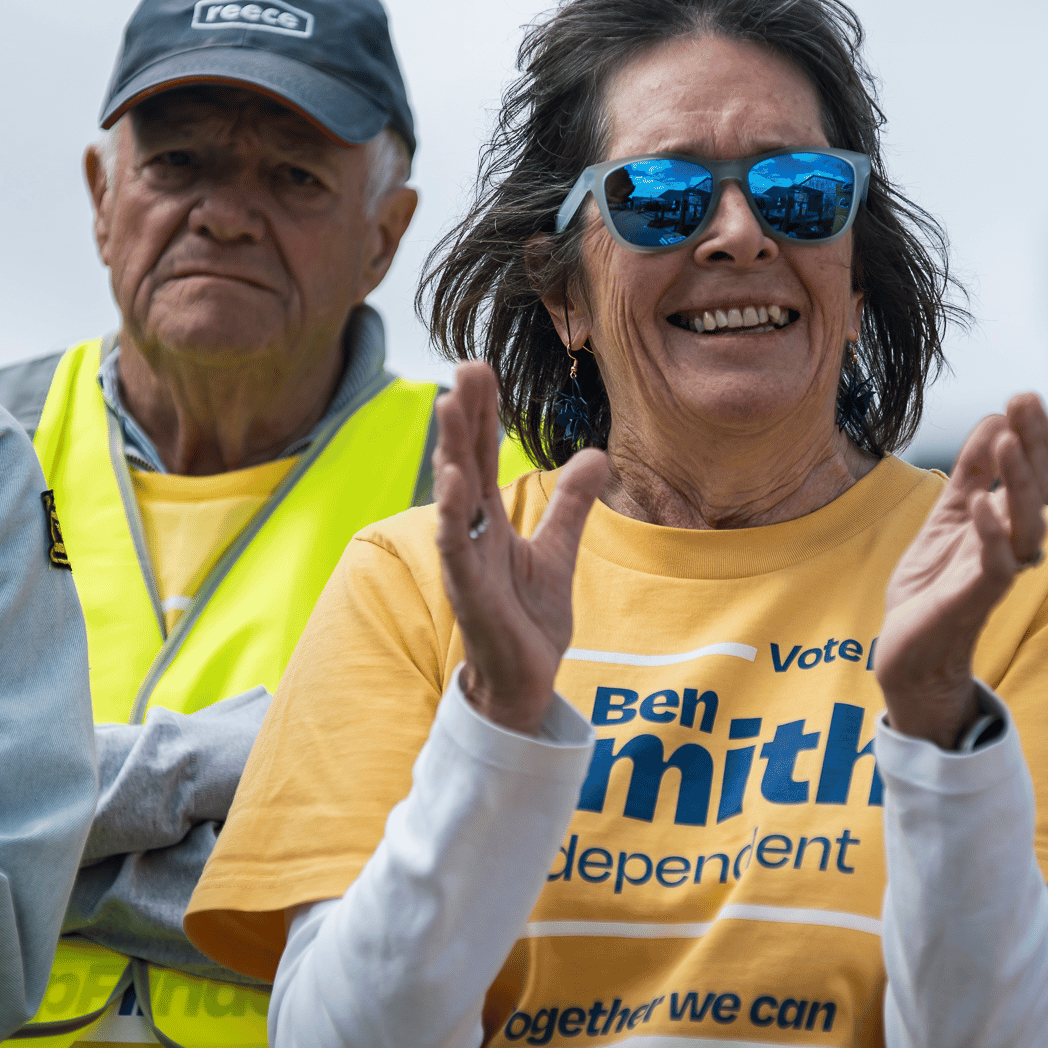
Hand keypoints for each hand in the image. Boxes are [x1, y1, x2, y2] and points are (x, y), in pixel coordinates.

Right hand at [435, 362, 607, 734]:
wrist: (524, 682)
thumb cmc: (528, 619)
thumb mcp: (559, 550)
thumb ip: (572, 503)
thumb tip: (597, 454)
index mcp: (491, 520)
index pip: (483, 455)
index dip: (482, 414)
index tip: (479, 367)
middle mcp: (472, 532)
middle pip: (466, 462)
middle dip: (464, 416)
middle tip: (466, 366)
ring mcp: (466, 560)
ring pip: (455, 496)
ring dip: (451, 450)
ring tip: (450, 405)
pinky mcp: (468, 591)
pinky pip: (458, 547)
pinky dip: (454, 514)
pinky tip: (454, 481)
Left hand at [875, 394, 1047, 747]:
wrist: (911, 650)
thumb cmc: (934, 584)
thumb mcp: (948, 515)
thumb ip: (971, 472)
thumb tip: (994, 419)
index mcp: (1005, 521)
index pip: (1033, 471)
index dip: (1032, 434)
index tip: (1024, 395)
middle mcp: (1011, 544)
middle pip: (1038, 489)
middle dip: (1033, 444)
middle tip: (1026, 400)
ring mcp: (996, 572)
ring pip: (1025, 524)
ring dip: (1018, 480)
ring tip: (1008, 439)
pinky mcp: (975, 599)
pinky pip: (995, 566)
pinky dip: (991, 534)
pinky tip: (982, 503)